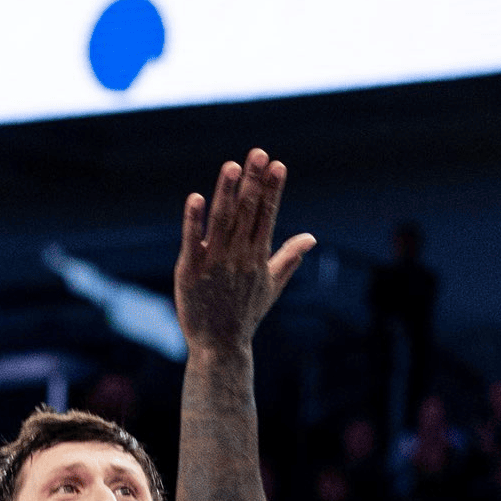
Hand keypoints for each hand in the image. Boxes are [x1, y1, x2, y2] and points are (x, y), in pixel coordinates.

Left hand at [174, 150, 315, 359]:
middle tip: (258, 153)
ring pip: (221, 222)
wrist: (220, 347)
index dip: (272, 190)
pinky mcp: (189, 272)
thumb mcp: (271, 286)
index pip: (267, 216)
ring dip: (226, 193)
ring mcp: (214, 264)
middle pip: (247, 213)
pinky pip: (192, 242)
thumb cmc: (245, 315)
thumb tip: (311, 238)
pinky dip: (194, 221)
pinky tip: (196, 198)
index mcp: (258, 257)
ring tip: (232, 166)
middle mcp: (238, 257)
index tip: (277, 165)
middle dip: (253, 183)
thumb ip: (289, 258)